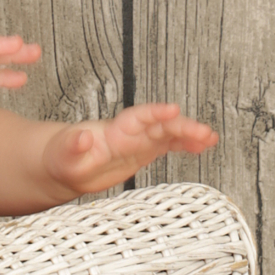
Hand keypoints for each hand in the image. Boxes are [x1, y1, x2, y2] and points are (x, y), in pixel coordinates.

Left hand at [43, 103, 217, 194]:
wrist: (66, 164)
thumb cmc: (62, 157)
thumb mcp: (63, 154)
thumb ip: (74, 144)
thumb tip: (83, 136)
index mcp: (113, 131)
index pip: (139, 117)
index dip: (156, 113)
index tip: (172, 110)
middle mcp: (130, 133)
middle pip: (160, 125)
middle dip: (182, 127)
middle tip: (204, 133)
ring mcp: (139, 142)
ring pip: (168, 134)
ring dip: (189, 135)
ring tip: (211, 139)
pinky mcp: (143, 152)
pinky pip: (168, 145)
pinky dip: (185, 145)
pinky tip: (203, 147)